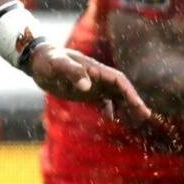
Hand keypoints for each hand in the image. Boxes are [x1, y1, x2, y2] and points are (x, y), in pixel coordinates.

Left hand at [32, 45, 150, 123]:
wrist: (38, 62)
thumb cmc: (48, 61)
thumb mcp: (58, 65)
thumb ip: (73, 72)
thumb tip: (87, 87)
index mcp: (96, 70)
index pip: (119, 81)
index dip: (130, 93)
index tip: (139, 106)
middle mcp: (99, 77)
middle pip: (122, 90)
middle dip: (134, 102)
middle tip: (145, 116)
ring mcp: (94, 84)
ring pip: (116, 96)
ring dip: (125, 107)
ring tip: (134, 122)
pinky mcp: (87, 92)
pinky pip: (104, 101)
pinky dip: (111, 110)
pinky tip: (112, 119)